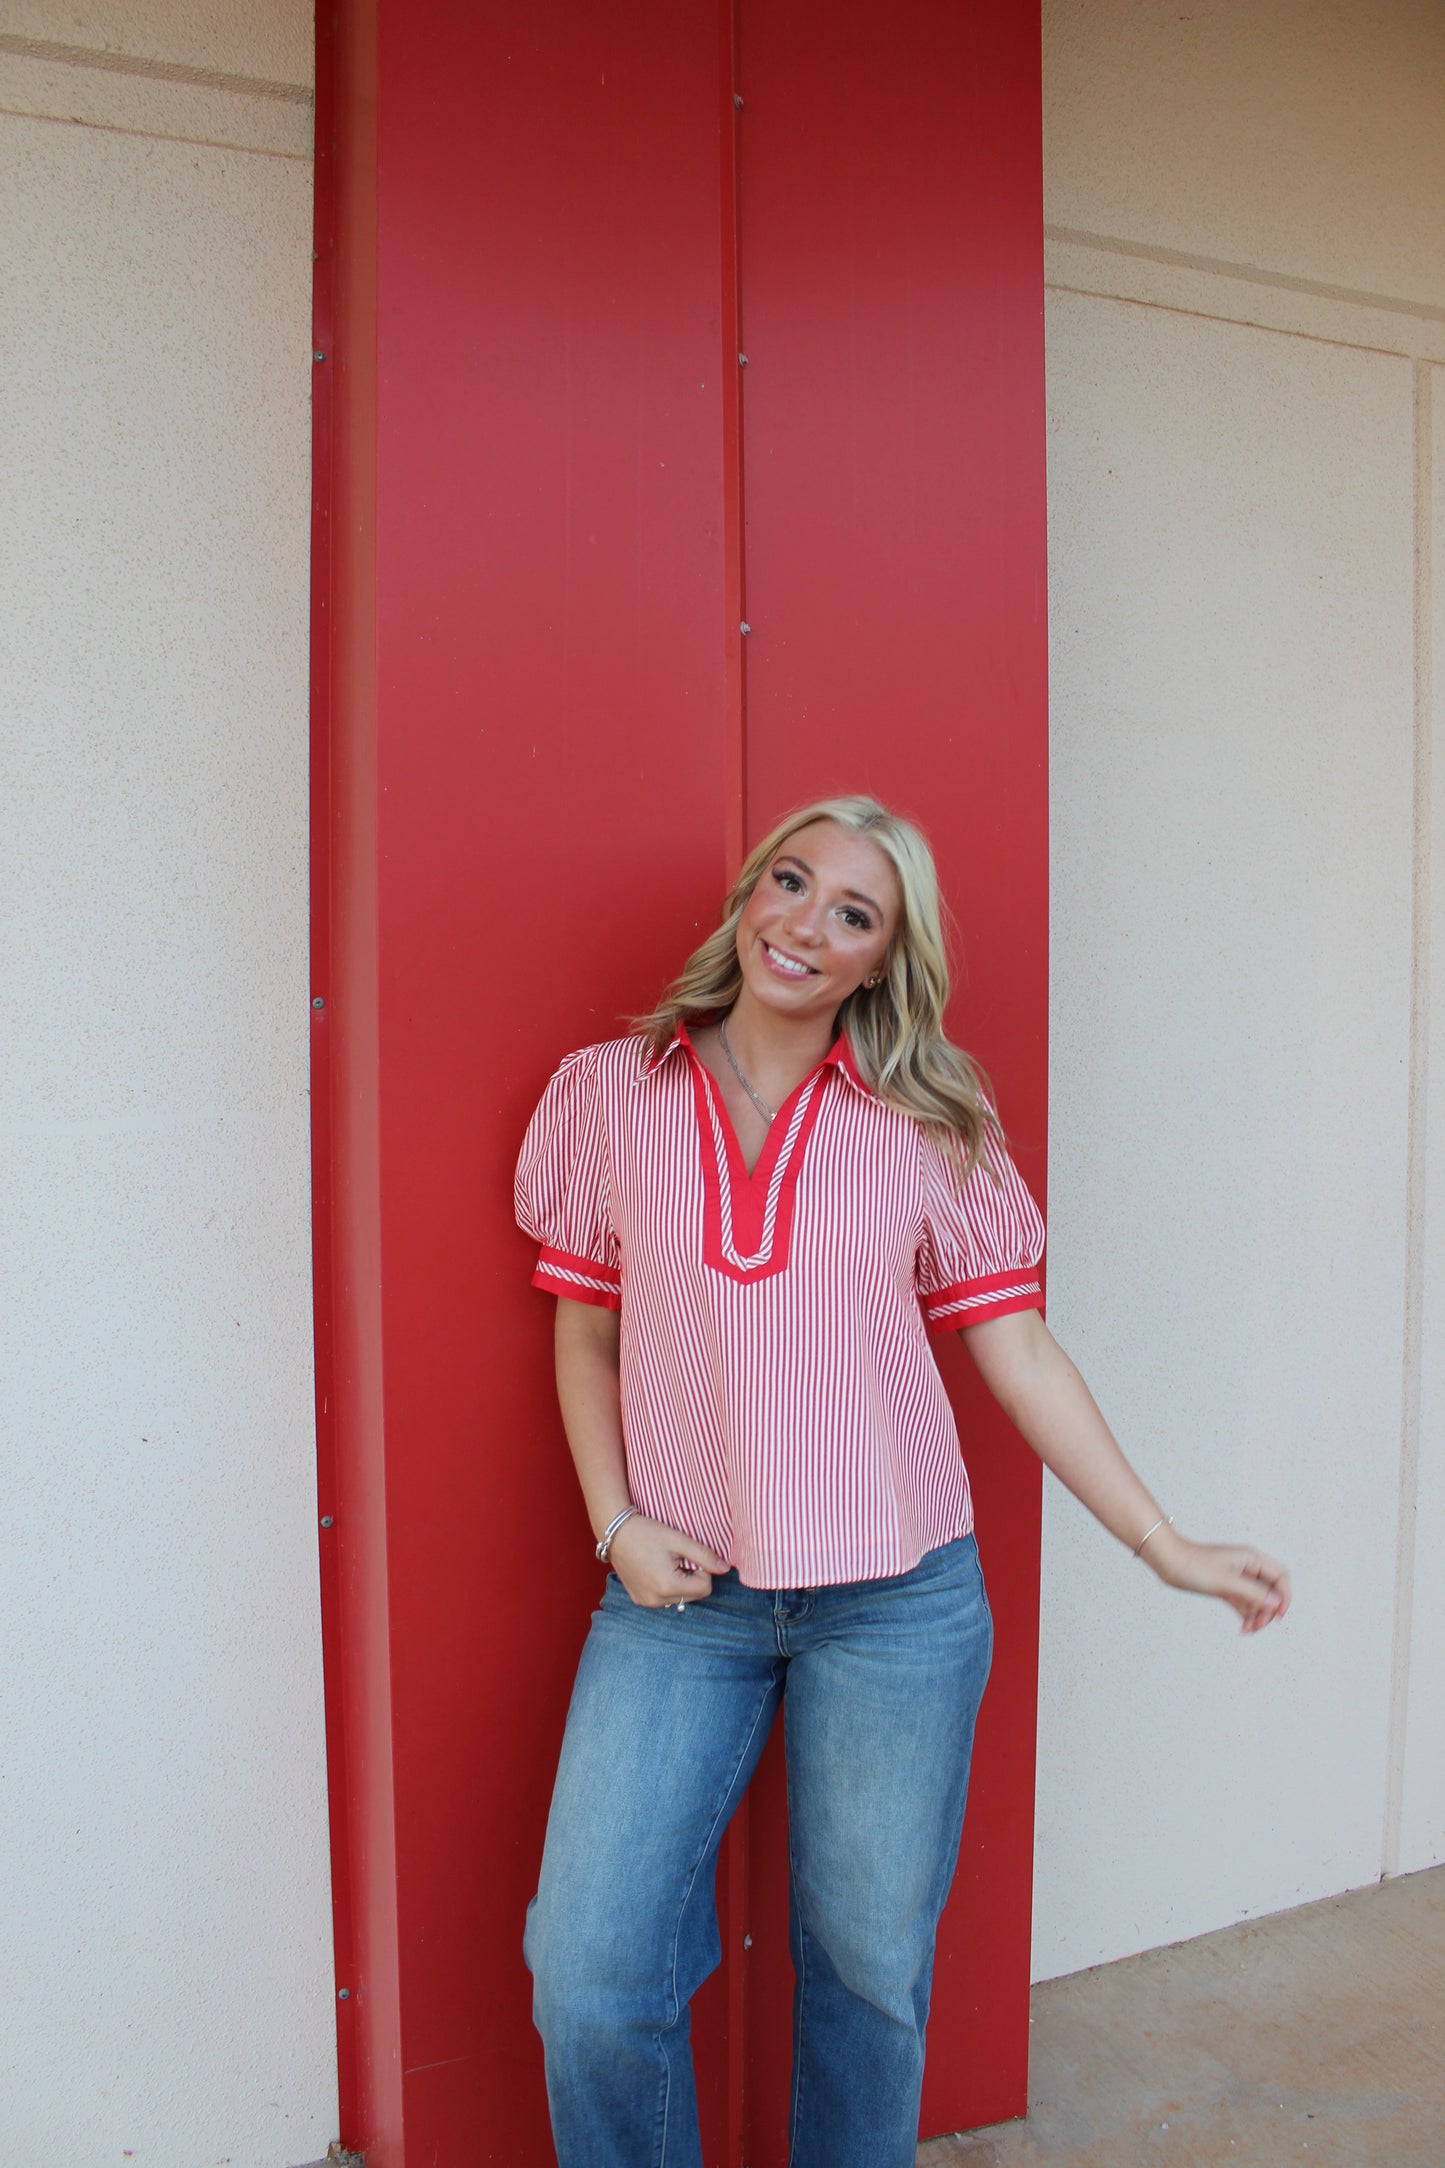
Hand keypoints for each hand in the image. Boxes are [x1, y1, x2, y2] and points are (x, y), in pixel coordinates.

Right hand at [608, 1514, 726, 1608]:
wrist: (615, 1532)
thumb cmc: (647, 1532)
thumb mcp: (679, 1540)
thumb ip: (705, 1556)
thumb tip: (726, 1569)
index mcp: (667, 1586)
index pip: (705, 1588)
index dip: (702, 1569)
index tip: (688, 1555)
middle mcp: (656, 1600)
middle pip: (694, 1595)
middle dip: (691, 1577)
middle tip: (676, 1558)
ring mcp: (646, 1602)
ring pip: (680, 1598)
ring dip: (679, 1583)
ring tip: (664, 1563)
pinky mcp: (639, 1600)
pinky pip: (664, 1599)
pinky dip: (666, 1587)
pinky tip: (655, 1570)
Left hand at [1147, 1528, 1291, 1633]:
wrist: (1168, 1561)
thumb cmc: (1194, 1565)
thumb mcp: (1226, 1582)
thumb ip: (1252, 1593)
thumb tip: (1276, 1603)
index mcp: (1252, 1559)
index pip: (1280, 1577)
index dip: (1284, 1597)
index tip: (1278, 1615)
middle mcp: (1247, 1567)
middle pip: (1270, 1591)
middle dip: (1267, 1610)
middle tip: (1257, 1626)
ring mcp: (1236, 1577)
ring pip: (1257, 1600)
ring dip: (1256, 1616)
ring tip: (1247, 1630)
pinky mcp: (1226, 1586)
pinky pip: (1243, 1602)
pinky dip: (1245, 1615)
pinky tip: (1242, 1628)